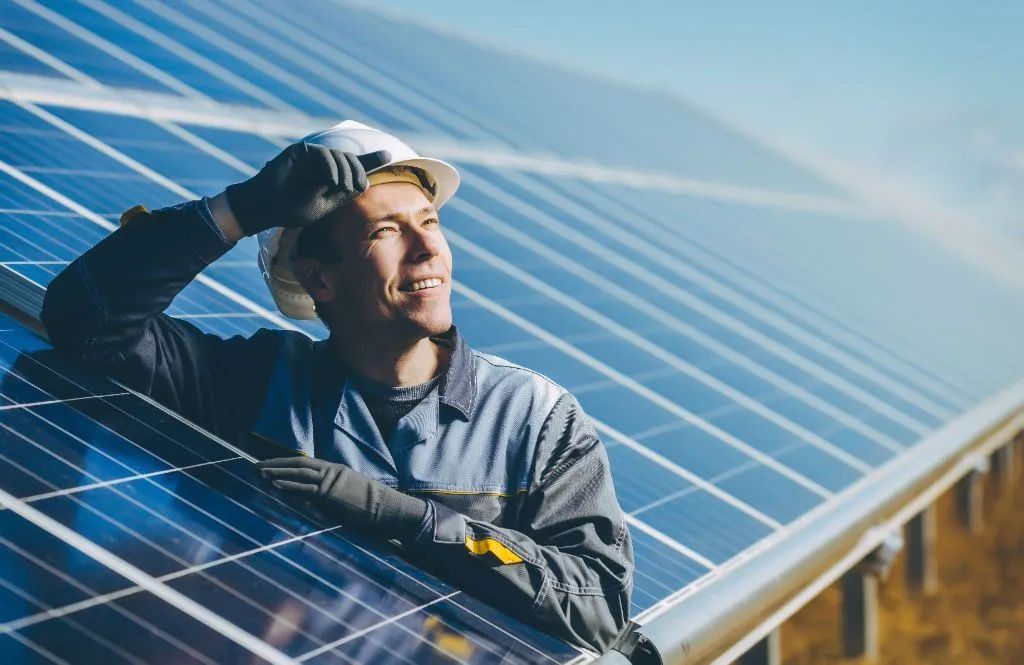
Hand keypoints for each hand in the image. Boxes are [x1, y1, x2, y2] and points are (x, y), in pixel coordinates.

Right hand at [224, 143, 389, 236]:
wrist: (266, 207)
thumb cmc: (292, 209)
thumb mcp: (325, 204)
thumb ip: (345, 192)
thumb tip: (365, 181)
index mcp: (330, 177)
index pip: (354, 165)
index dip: (372, 159)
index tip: (389, 154)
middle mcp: (322, 164)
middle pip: (352, 161)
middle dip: (358, 173)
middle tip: (354, 188)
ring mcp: (311, 156)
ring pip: (341, 157)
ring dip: (345, 173)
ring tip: (337, 187)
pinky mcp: (301, 151)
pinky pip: (324, 155)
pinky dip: (331, 168)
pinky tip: (329, 180)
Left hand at [256, 457, 427, 540]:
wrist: (386, 508)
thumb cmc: (372, 506)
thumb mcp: (350, 494)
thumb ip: (333, 493)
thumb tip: (316, 500)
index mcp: (336, 470)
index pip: (305, 464)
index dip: (285, 463)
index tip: (270, 465)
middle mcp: (331, 471)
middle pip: (297, 464)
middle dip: (275, 464)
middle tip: (256, 466)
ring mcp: (331, 481)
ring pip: (298, 472)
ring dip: (277, 472)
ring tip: (260, 473)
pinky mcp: (330, 493)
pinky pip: (305, 487)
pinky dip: (288, 485)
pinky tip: (275, 484)